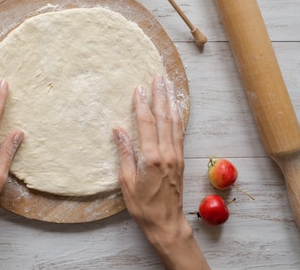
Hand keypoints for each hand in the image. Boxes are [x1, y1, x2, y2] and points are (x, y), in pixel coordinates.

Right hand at [114, 75, 208, 269]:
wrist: (167, 222)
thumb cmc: (143, 206)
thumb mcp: (126, 182)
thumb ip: (125, 154)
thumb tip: (118, 130)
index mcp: (152, 158)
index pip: (146, 124)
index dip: (142, 104)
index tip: (138, 87)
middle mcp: (167, 153)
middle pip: (164, 117)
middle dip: (161, 95)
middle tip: (158, 76)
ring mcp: (176, 155)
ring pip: (175, 122)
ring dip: (171, 102)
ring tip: (169, 85)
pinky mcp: (181, 159)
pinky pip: (180, 132)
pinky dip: (178, 117)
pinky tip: (176, 108)